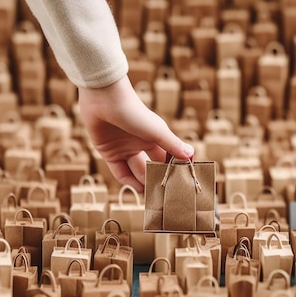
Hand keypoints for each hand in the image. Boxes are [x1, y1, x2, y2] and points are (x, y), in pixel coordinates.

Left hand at [78, 75, 193, 191]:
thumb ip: (173, 144)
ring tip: (151, 197)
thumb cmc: (133, 110)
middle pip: (151, 167)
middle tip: (164, 197)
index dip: (172, 170)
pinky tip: (136, 190)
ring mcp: (124, 149)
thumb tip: (191, 155)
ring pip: (136, 171)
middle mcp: (140, 144)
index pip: (166, 158)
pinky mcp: (109, 153)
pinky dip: (128, 181)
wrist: (104, 99)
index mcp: (154, 137)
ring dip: (143, 183)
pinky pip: (120, 171)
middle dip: (157, 180)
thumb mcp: (156, 130)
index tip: (179, 185)